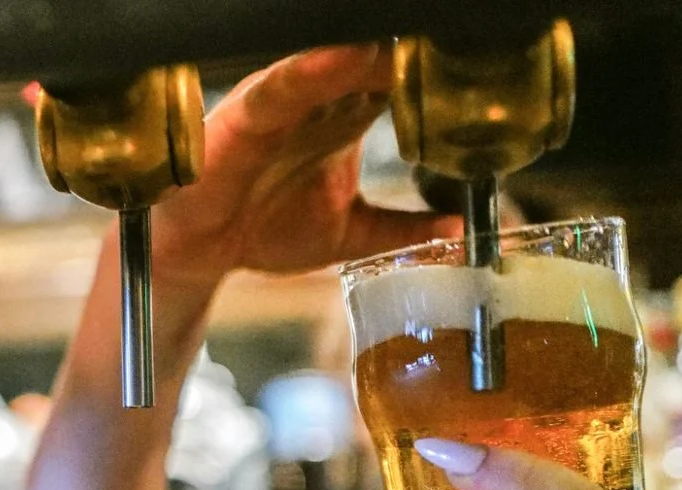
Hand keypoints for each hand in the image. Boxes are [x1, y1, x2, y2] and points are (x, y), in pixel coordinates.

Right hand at [151, 44, 458, 294]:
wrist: (204, 252)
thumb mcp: (350, 235)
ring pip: (331, 62)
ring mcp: (283, 103)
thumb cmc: (266, 228)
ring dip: (369, 52)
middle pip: (371, 59)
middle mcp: (319, 101)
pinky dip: (310, 69)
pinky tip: (340, 57)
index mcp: (346, 119)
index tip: (477, 71)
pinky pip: (279, 85)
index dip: (433, 74)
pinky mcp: (246, 114)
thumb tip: (457, 233)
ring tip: (406, 45)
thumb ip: (401, 230)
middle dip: (407, 53)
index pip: (398, 80)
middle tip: (453, 47)